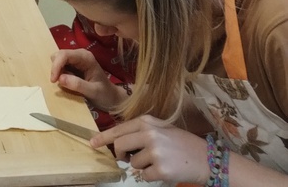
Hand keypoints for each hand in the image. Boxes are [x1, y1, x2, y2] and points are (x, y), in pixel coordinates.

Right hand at [50, 48, 125, 112]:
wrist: (111, 98)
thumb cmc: (105, 94)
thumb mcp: (93, 92)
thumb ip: (78, 85)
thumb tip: (60, 78)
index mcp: (86, 57)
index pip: (65, 54)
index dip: (56, 65)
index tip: (53, 80)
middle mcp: (80, 55)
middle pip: (59, 55)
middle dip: (56, 68)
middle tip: (57, 83)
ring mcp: (76, 60)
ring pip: (58, 60)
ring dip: (57, 71)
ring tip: (64, 84)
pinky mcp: (73, 66)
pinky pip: (61, 66)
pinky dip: (59, 74)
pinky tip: (65, 83)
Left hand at [92, 116, 208, 184]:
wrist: (206, 158)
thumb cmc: (181, 143)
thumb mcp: (161, 129)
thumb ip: (141, 132)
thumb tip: (119, 142)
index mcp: (147, 122)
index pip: (119, 129)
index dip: (104, 137)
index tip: (92, 143)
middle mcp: (149, 134)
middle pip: (120, 145)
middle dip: (120, 155)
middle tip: (125, 159)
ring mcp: (155, 152)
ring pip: (133, 163)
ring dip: (141, 166)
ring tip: (158, 161)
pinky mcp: (160, 169)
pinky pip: (144, 176)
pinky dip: (150, 176)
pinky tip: (163, 170)